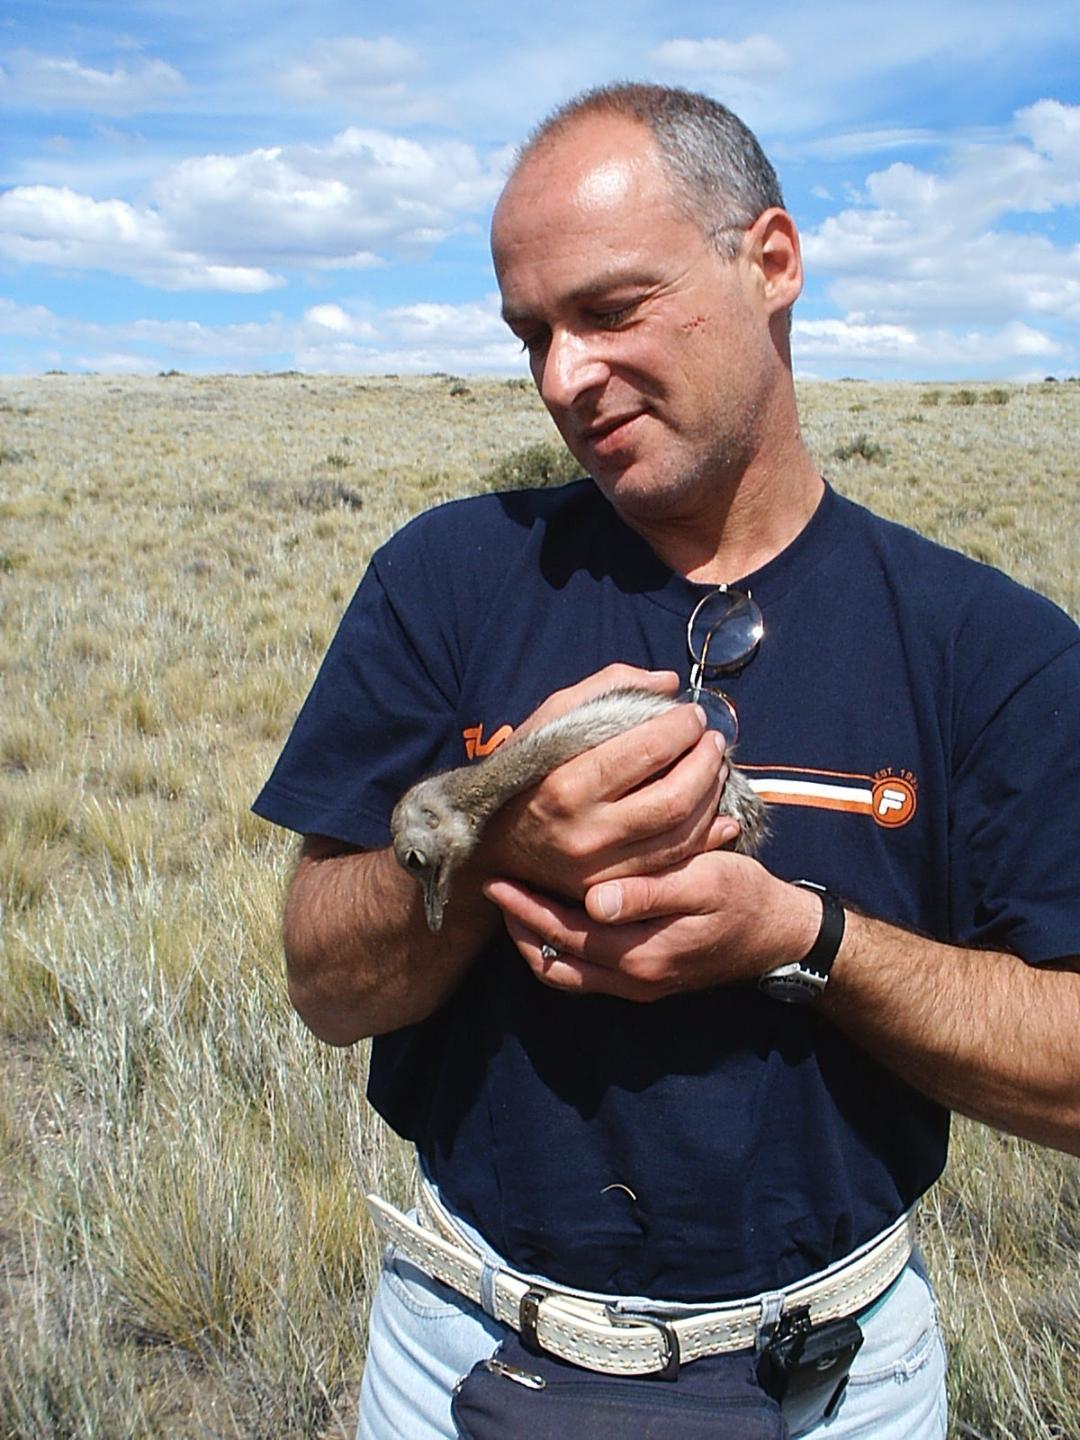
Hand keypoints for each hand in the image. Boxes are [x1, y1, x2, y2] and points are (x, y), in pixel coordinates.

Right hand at [474, 664, 738, 900]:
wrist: (488, 843)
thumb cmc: (523, 772)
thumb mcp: (548, 722)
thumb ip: (604, 690)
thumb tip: (666, 682)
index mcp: (566, 785)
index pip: (644, 752)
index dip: (680, 729)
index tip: (693, 713)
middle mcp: (584, 834)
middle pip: (673, 799)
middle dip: (706, 763)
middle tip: (714, 740)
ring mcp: (599, 870)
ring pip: (681, 836)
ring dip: (712, 797)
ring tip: (718, 768)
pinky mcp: (610, 891)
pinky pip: (673, 866)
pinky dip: (706, 839)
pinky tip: (720, 814)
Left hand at [484, 854, 821, 1001]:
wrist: (778, 934)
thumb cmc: (743, 896)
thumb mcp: (704, 881)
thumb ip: (649, 893)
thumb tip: (595, 902)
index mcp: (642, 953)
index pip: (565, 933)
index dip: (527, 906)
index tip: (499, 877)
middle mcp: (632, 978)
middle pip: (554, 959)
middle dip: (519, 923)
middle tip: (494, 885)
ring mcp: (637, 985)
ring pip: (564, 975)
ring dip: (534, 943)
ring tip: (513, 906)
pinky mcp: (644, 982)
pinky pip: (584, 976)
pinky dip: (559, 952)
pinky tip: (552, 920)